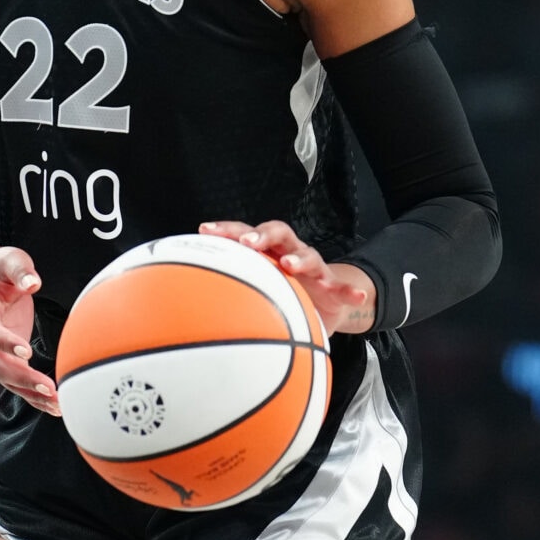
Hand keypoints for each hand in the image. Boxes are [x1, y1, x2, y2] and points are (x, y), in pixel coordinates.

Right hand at [0, 243, 59, 413]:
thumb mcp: (9, 259)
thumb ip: (20, 269)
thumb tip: (32, 282)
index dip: (4, 343)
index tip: (26, 352)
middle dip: (22, 378)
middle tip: (48, 387)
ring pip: (7, 379)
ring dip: (31, 393)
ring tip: (57, 403)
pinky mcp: (3, 361)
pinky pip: (16, 383)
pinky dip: (34, 396)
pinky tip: (54, 406)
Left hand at [198, 219, 375, 336]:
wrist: (319, 305)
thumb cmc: (279, 297)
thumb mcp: (253, 295)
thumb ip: (226, 297)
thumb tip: (183, 310)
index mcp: (265, 253)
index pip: (244, 233)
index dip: (227, 230)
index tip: (205, 230)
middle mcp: (288, 253)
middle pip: (277, 232)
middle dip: (262, 234)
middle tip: (249, 242)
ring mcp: (312, 269)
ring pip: (308, 255)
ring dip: (300, 258)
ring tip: (291, 265)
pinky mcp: (333, 287)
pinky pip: (343, 288)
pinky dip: (350, 291)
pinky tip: (357, 297)